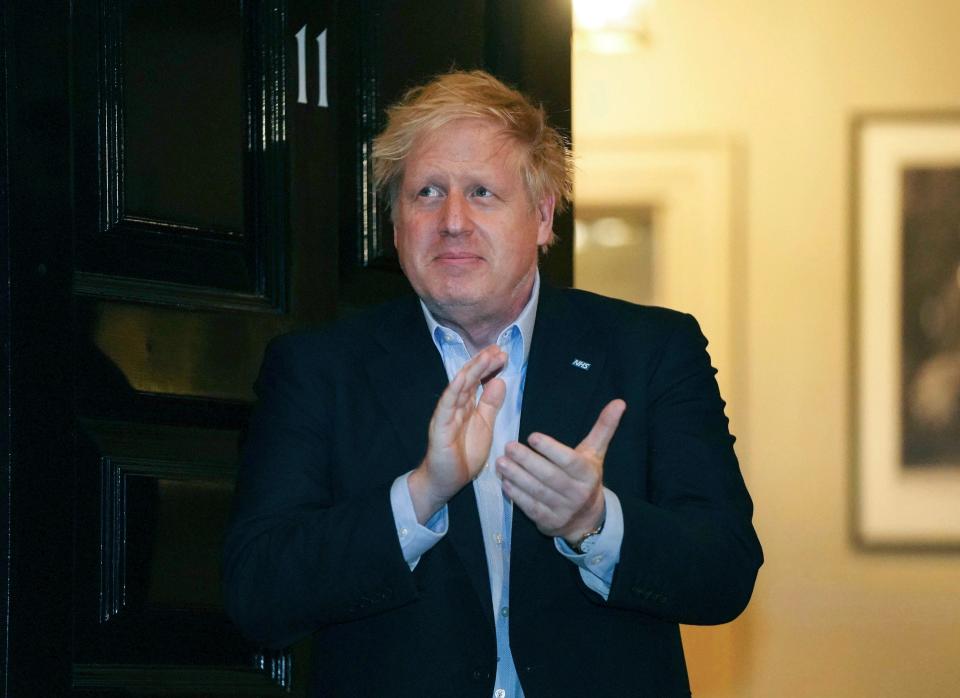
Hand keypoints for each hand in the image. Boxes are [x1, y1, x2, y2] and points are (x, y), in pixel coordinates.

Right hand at [408, 345, 506, 522]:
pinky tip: (462, 378)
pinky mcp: (439, 426)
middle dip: (483, 363)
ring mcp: (446, 414)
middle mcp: (456, 405)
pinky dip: (453, 390)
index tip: (502, 354)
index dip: (489, 366)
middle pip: (469, 378)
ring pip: (459, 387)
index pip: (478, 380)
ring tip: (486, 356)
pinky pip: (446, 405)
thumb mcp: (485, 426)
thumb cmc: (463, 454)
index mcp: (467, 405)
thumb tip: (499, 381)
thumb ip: (490, 405)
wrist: (446, 481)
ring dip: (472, 370)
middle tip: (497, 349)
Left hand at [496, 399, 625, 542]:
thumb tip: (620, 402)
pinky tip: (505, 483)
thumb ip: (604, 427)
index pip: (569, 461)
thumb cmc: (586, 477)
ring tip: (501, 462)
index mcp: (588, 474)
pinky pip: (531, 508)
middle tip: (508, 446)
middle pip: (550, 476)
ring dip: (517, 477)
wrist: (587, 519)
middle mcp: (577, 493)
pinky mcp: (548, 522)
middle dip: (527, 461)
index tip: (532, 436)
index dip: (551, 449)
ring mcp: (563, 510)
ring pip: (538, 492)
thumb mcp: (596, 453)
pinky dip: (517, 496)